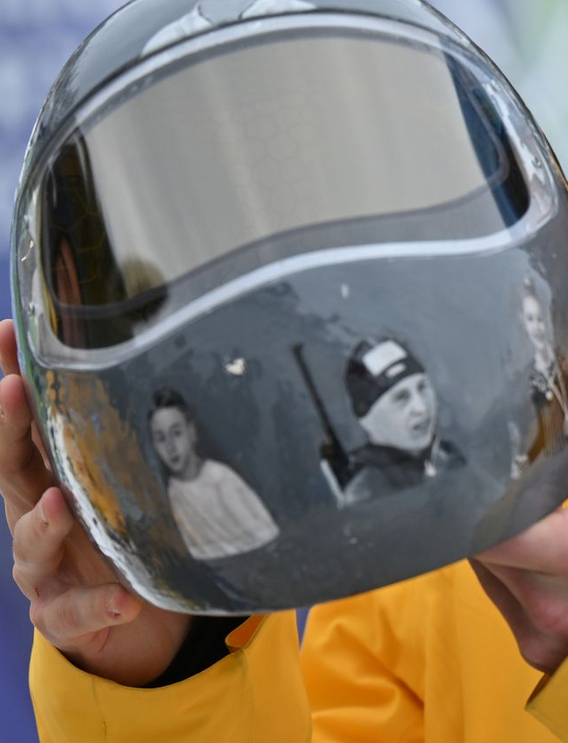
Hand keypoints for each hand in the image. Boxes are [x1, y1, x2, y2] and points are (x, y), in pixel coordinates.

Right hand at [1, 319, 191, 684]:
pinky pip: (75, 612)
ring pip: (30, 544)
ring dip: (43, 522)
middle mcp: (37, 515)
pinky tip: (124, 600)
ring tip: (60, 505)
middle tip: (9, 390)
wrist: (130, 615)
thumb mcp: (127, 476)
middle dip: (5, 429)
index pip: (26, 423)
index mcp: (51, 476)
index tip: (6, 330)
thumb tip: (174, 356)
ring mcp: (45, 569)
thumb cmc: (125, 529)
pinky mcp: (64, 615)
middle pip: (10, 469)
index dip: (11, 379)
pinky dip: (98, 605)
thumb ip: (134, 433)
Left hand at [472, 354, 567, 671]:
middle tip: (506, 466)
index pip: (484, 528)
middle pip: (476, 542)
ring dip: (497, 535)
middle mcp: (552, 607)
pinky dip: (510, 566)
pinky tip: (541, 543)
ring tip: (526, 502)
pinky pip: (500, 597)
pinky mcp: (539, 655)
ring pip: (484, 570)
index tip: (480, 457)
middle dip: (486, 503)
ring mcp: (543, 638)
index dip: (472, 492)